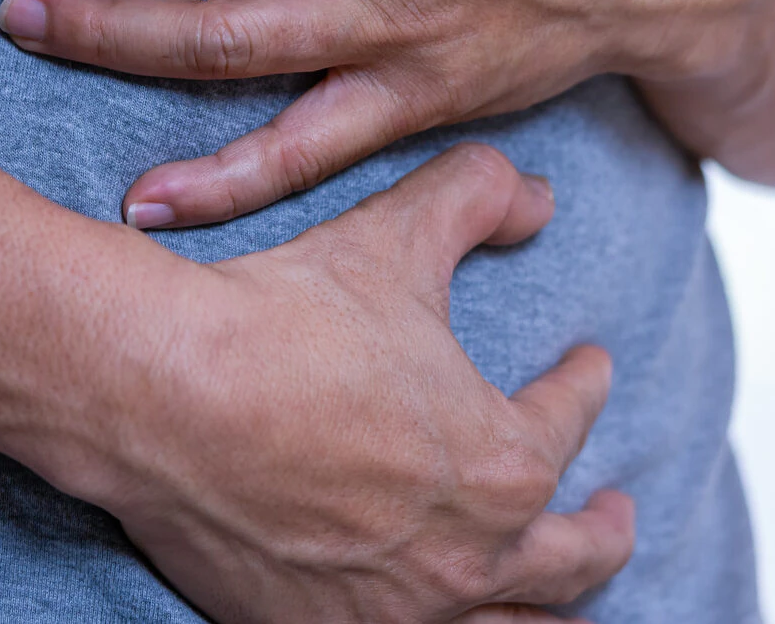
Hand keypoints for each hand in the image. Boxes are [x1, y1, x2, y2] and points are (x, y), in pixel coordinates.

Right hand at [38, 144, 631, 623]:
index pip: (568, 421)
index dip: (582, 383)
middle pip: (572, 559)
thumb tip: (534, 194)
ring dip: (548, 613)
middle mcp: (468, 559)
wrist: (158, 396)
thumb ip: (480, 197)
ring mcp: (398, 613)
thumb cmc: (284, 318)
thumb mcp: (401, 233)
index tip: (585, 366)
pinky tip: (452, 623)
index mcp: (505, 466)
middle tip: (616, 515)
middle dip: (603, 533)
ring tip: (567, 610)